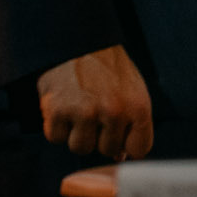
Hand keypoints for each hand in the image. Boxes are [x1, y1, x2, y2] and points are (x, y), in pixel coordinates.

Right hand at [38, 45, 154, 158]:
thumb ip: (132, 122)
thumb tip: (120, 157)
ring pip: (80, 147)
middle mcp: (114, 111)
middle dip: (100, 135)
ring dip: (77, 132)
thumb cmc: (106, 67)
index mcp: (138, 106)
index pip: (140, 149)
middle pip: (107, 151)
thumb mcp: (131, 89)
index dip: (128, 144)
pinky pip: (56, 138)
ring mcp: (85, 112)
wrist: (76, 38)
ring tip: (79, 106)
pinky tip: (63, 104)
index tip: (120, 133)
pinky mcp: (58, 111)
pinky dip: (56, 125)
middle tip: (95, 108)